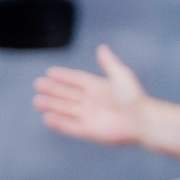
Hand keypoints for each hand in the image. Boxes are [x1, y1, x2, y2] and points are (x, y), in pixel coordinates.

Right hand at [34, 44, 149, 146]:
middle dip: (53, 90)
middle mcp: (93, 102)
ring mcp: (90, 117)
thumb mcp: (121, 76)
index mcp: (99, 88)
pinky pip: (71, 127)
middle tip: (38, 85)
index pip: (77, 81)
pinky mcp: (90, 131)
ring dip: (52, 106)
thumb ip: (109, 62)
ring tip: (37, 101)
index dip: (64, 77)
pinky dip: (59, 123)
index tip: (50, 72)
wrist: (142, 120)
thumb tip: (101, 47)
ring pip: (66, 110)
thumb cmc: (134, 98)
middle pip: (68, 95)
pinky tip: (47, 118)